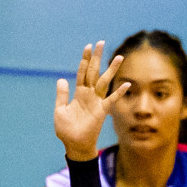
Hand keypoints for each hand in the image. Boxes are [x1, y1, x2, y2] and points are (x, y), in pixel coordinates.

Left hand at [54, 42, 128, 162]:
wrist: (74, 144)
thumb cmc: (66, 129)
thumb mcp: (60, 111)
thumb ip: (62, 95)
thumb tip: (61, 79)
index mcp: (78, 93)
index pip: (82, 73)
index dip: (84, 60)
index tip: (88, 46)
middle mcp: (89, 94)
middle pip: (93, 72)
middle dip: (96, 58)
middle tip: (101, 43)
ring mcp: (96, 101)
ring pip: (104, 82)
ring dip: (111, 70)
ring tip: (119, 57)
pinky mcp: (102, 111)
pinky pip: (111, 100)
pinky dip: (118, 93)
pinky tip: (126, 85)